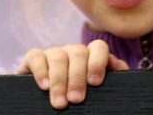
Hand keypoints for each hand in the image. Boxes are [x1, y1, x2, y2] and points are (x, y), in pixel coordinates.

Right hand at [15, 39, 129, 108]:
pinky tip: (44, 86)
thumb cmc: (83, 99)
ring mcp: (54, 53)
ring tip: (60, 103)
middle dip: (77, 77)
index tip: (95, 83)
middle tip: (76, 100)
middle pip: (78, 52)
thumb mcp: (100, 92)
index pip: (98, 47)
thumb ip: (113, 80)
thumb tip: (117, 66)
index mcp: (92, 57)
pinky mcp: (34, 59)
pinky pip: (36, 55)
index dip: (97, 62)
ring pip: (57, 55)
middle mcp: (73, 52)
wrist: (56, 105)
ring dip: (59, 80)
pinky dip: (40, 70)